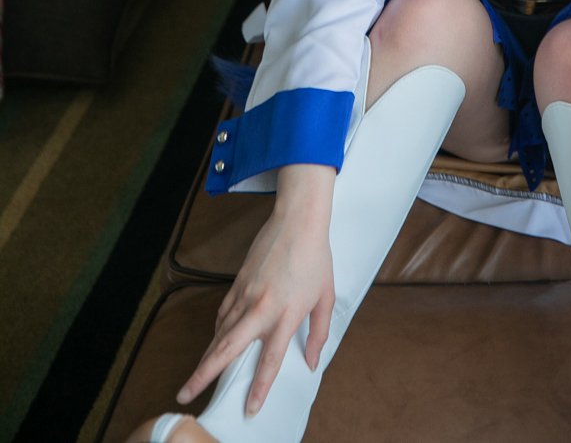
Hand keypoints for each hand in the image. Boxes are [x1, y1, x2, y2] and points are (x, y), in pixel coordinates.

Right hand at [175, 168, 335, 417]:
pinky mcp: (238, 282)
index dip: (260, 387)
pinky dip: (217, 331)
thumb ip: (319, 333)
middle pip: (227, 349)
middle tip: (185, 394)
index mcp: (286, 314)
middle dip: (204, 374)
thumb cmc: (315, 259)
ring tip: (194, 378)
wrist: (297, 221)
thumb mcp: (325, 298)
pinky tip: (216, 342)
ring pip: (219, 332)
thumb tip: (311, 361)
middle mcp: (261, 307)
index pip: (270, 360)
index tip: (250, 408)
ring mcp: (246, 294)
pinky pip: (223, 313)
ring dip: (206, 356)